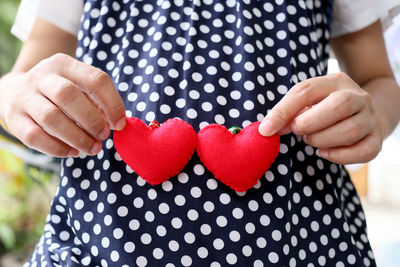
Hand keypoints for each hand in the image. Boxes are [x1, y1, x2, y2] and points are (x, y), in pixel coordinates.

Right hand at [0, 53, 125, 156]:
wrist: (17, 92)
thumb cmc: (61, 94)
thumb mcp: (79, 87)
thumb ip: (99, 102)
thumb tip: (119, 123)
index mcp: (65, 64)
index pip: (95, 79)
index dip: (113, 103)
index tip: (120, 124)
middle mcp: (42, 76)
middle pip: (68, 95)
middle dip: (91, 120)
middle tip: (103, 136)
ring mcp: (24, 96)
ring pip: (51, 118)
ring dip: (77, 137)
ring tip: (93, 148)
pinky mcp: (14, 118)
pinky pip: (35, 136)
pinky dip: (58, 148)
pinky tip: (73, 152)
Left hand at [258, 72, 386, 163]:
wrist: (364, 114)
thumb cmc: (326, 108)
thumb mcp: (308, 101)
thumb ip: (288, 112)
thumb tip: (268, 129)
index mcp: (335, 81)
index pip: (307, 91)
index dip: (283, 111)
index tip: (267, 129)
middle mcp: (358, 96)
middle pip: (340, 105)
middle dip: (311, 123)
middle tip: (298, 131)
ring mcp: (370, 118)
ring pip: (350, 130)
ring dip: (322, 140)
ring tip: (311, 140)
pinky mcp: (377, 139)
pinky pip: (363, 152)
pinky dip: (339, 157)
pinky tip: (324, 153)